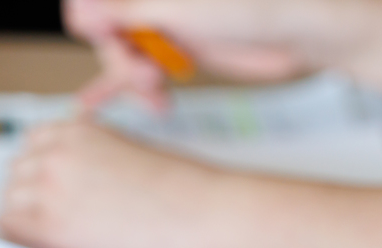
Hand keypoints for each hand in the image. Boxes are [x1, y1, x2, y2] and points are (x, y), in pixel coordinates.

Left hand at [0, 120, 219, 247]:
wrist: (202, 212)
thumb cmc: (184, 186)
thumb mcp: (134, 149)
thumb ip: (98, 153)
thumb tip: (80, 177)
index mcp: (76, 130)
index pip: (34, 145)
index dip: (43, 169)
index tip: (54, 188)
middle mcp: (55, 153)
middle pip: (18, 174)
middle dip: (35, 194)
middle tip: (63, 217)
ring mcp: (49, 187)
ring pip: (10, 202)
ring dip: (30, 217)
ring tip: (64, 234)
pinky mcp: (51, 225)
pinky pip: (10, 230)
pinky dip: (24, 238)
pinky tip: (50, 246)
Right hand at [64, 0, 374, 107]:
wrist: (304, 30)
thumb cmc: (255, 6)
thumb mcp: (178, 10)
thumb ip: (126, 12)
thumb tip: (77, 13)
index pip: (97, 1)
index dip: (95, 20)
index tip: (101, 36)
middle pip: (108, 26)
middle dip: (120, 56)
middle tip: (142, 77)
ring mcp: (168, 17)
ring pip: (124, 49)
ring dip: (130, 77)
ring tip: (154, 96)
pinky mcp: (184, 43)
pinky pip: (143, 62)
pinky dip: (122, 83)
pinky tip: (92, 103)